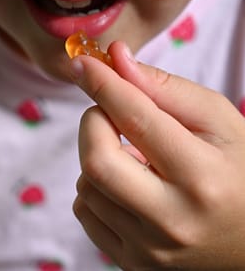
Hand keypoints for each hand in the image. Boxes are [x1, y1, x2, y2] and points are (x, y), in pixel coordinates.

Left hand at [70, 41, 244, 269]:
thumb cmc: (236, 169)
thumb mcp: (215, 120)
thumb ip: (163, 88)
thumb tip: (116, 60)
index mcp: (202, 177)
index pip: (137, 120)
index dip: (104, 85)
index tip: (81, 63)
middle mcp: (173, 220)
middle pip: (97, 160)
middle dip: (93, 123)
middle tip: (110, 114)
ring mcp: (148, 249)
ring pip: (86, 185)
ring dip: (97, 155)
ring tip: (132, 156)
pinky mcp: (131, 262)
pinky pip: (86, 211)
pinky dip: (95, 185)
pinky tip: (125, 183)